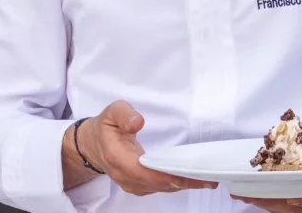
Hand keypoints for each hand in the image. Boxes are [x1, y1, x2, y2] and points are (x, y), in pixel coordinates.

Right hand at [76, 100, 216, 195]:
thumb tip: (138, 122)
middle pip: (157, 184)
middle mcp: (125, 176)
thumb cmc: (106, 127)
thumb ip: (125, 114)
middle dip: (183, 182)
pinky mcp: (139, 185)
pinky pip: (159, 188)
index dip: (165, 175)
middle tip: (209, 178)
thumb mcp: (112, 112)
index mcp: (118, 159)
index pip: (144, 172)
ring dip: (183, 185)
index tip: (186, 174)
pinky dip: (176, 184)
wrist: (92, 145)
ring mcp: (132, 184)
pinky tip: (192, 179)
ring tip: (207, 180)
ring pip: (160, 188)